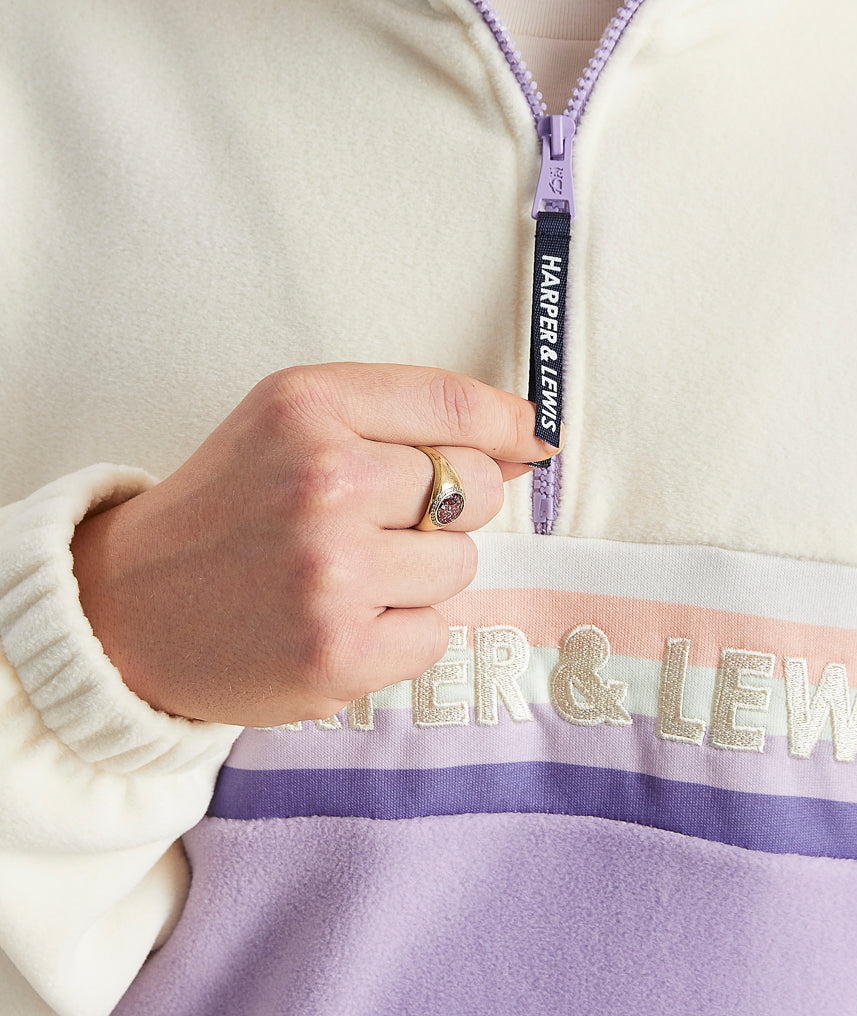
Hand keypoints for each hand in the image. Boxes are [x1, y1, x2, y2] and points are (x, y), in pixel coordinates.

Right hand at [70, 364, 555, 726]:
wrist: (127, 610)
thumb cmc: (228, 506)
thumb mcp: (293, 422)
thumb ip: (406, 415)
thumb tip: (523, 445)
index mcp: (309, 407)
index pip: (455, 402)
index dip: (507, 424)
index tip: (528, 443)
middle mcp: (322, 482)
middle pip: (475, 487)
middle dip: (446, 506)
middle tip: (375, 523)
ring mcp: (332, 573)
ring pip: (460, 564)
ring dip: (419, 575)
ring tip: (344, 575)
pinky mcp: (341, 655)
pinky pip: (435, 632)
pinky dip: (399, 632)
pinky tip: (338, 621)